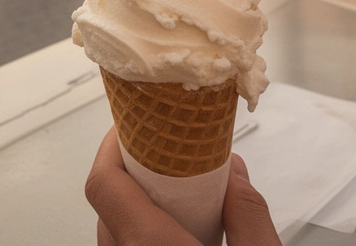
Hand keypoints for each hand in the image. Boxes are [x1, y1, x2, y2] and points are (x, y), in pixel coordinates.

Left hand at [86, 128, 280, 245]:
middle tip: (166, 152)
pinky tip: (179, 228)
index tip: (135, 123)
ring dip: (138, 203)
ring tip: (178, 191)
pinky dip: (143, 228)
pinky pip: (124, 245)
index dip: (113, 145)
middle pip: (108, 202)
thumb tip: (234, 172)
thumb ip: (249, 217)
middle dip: (134, 170)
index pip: (105, 183)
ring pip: (114, 228)